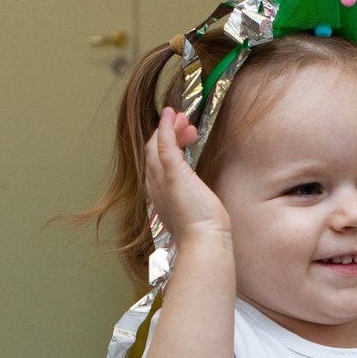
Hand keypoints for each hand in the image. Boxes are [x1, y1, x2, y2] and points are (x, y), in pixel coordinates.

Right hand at [141, 106, 229, 248]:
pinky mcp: (172, 174)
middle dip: (167, 133)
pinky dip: (166, 128)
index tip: (185, 136)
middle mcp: (155, 186)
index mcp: (159, 194)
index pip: (156, 162)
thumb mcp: (195, 208)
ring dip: (169, 127)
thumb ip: (192, 195)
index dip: (167, 144)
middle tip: (185, 125)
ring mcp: (161, 179)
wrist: (204, 242)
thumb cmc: (204, 230)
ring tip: (183, 118)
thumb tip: (199, 190)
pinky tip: (172, 116)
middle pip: (152, 150)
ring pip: (156, 145)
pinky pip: (163, 144)